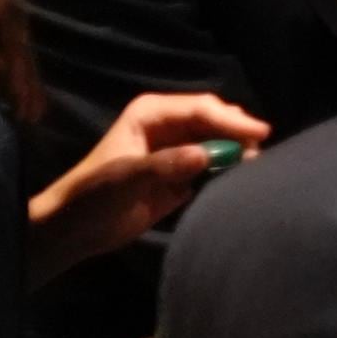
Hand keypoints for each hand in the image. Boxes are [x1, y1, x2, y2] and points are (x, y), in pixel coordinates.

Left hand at [28, 91, 268, 278]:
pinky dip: (229, 168)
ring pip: (218, 141)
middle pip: (214, 120)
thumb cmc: (93, 195)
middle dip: (238, 131)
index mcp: (152, 114)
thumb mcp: (126, 177)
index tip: (258, 133)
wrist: (76, 228)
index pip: (200, 109)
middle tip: (260, 148)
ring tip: (256, 164)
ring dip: (236, 150)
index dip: (230, 120)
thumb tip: (206, 155)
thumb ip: (166, 164)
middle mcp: (169, 126)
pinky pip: (213, 164)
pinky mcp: (182, 174)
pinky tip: (242, 176)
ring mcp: (177, 149)